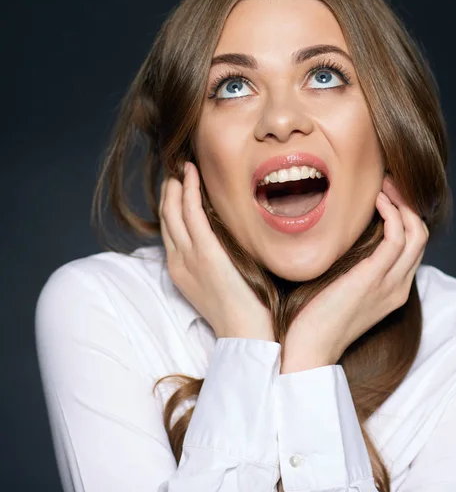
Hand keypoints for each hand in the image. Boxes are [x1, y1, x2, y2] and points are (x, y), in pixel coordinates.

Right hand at [159, 161, 274, 340]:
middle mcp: (179, 261)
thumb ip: (221, 257)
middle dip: (169, 190)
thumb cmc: (244, 310)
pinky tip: (192, 174)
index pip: (171, 229)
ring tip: (184, 165)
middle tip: (178, 168)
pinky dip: (188, 191)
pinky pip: (191, 214)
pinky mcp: (206, 253)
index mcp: (182, 269)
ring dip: (176, 184)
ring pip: (173, 211)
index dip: (171, 204)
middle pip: (166, 217)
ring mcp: (189, 257)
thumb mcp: (224, 280)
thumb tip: (231, 237)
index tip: (179, 184)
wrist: (247, 334)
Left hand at [281, 175, 428, 372]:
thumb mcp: (339, 284)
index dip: (404, 215)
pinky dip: (392, 214)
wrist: (306, 349)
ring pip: (416, 233)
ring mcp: (390, 284)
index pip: (412, 245)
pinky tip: (376, 200)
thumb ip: (350, 262)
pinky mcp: (373, 279)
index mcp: (392, 288)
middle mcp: (398, 286)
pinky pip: (397, 238)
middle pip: (421, 235)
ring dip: (402, 203)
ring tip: (383, 185)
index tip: (384, 193)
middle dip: (408, 203)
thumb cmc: (313, 316)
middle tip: (386, 182)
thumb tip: (340, 231)